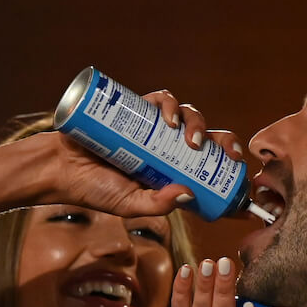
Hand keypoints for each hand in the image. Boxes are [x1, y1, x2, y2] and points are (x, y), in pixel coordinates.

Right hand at [41, 90, 246, 218]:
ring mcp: (154, 128)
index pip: (209, 173)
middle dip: (226, 144)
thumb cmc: (93, 190)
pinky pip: (162, 99)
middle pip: (209, 140)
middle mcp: (168, 149)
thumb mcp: (130, 206)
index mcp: (172, 173)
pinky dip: (170, 104)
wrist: (59, 169)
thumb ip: (158, 205)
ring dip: (199, 124)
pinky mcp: (137, 109)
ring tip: (192, 141)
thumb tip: (190, 195)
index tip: (248, 191)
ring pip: (190, 117)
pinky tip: (168, 118)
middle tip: (229, 155)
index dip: (230, 179)